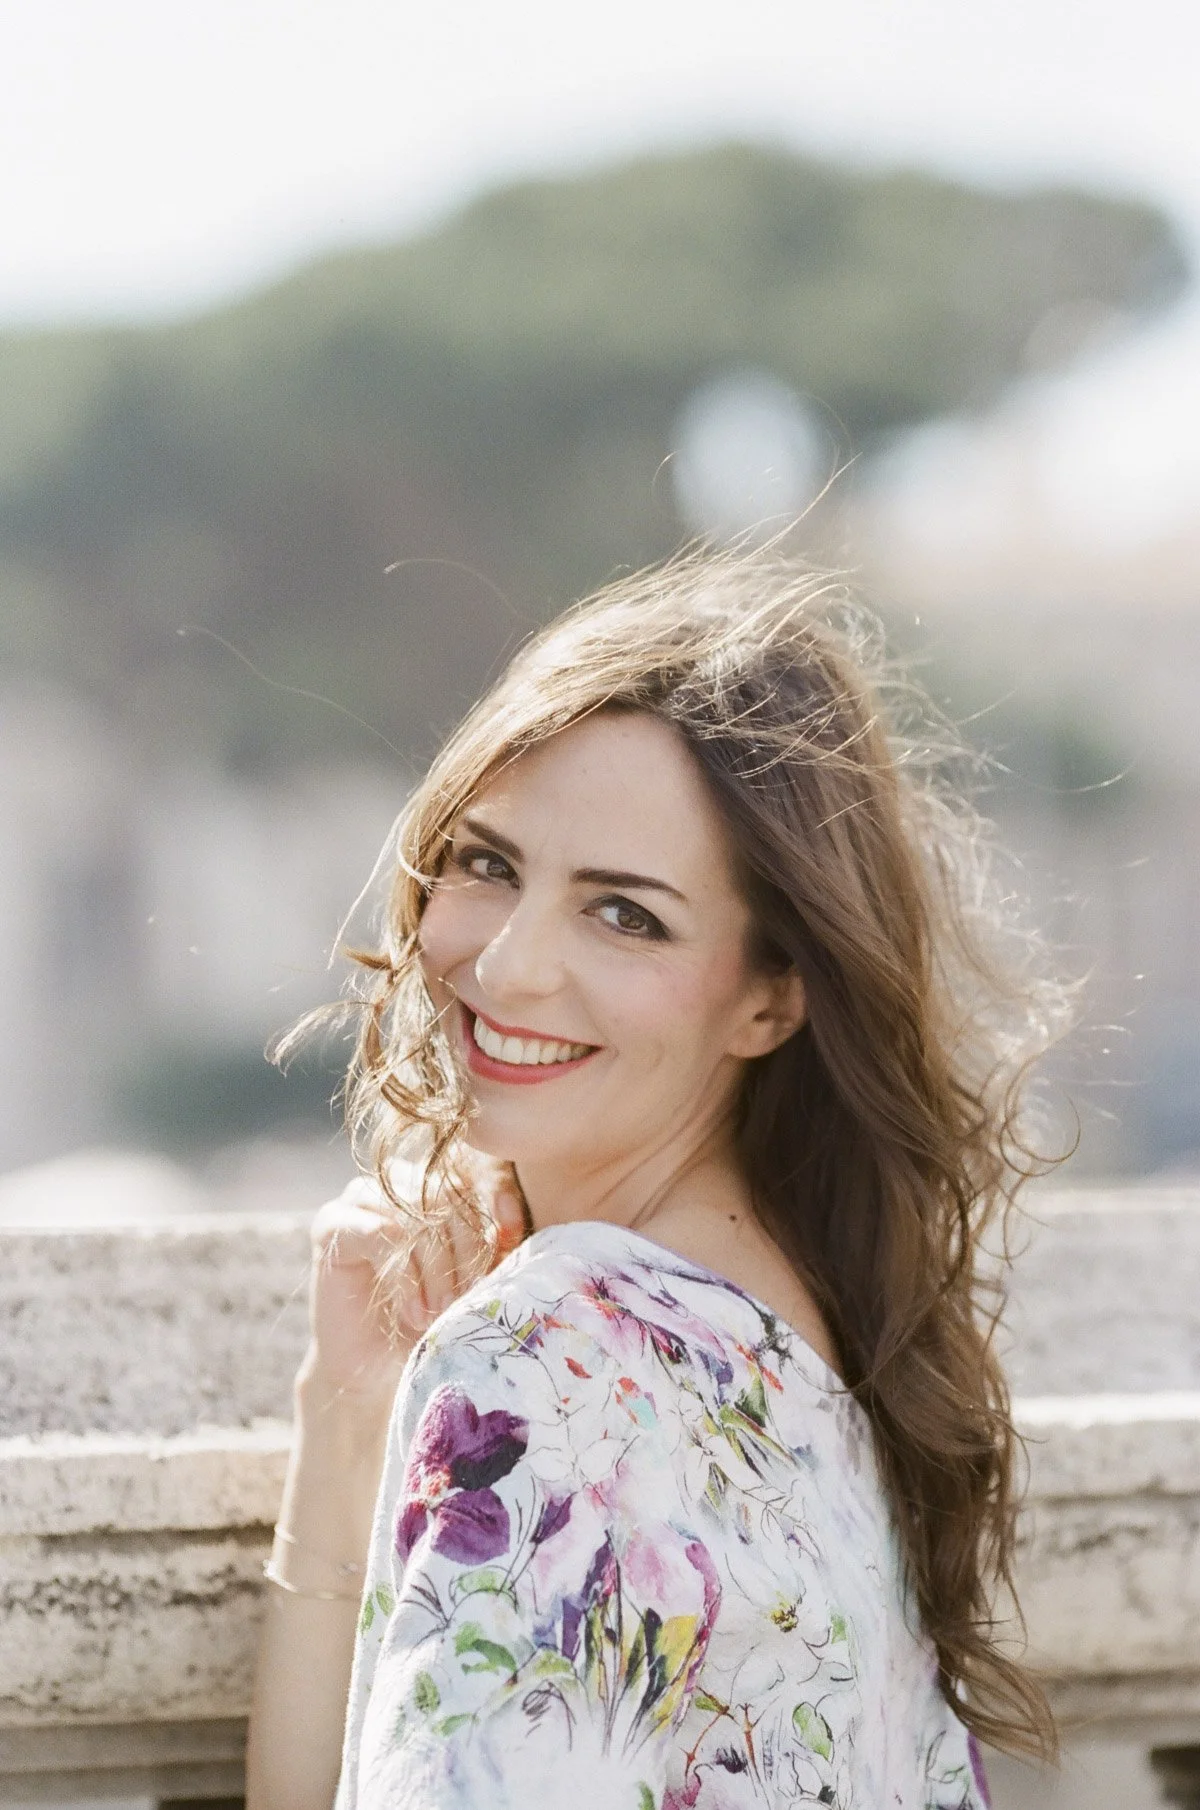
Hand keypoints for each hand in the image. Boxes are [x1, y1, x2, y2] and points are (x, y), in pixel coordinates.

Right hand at [299, 1154, 526, 1406]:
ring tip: (441, 1312)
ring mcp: (360, 1197)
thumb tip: (513, 1224)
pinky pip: (380, 1233)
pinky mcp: (331, 1224)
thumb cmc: (436, 1320)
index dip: (494, 1191)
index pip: (470, 1163)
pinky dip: (405, 1277)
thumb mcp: (476, 1276)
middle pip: (445, 1189)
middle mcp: (396, 1179)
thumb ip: (494, 1243)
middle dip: (467, 1247)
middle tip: (471, 1296)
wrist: (380, 1370)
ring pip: (415, 1213)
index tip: (511, 1233)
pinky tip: (412, 1311)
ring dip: (437, 1268)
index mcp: (434, 1179)